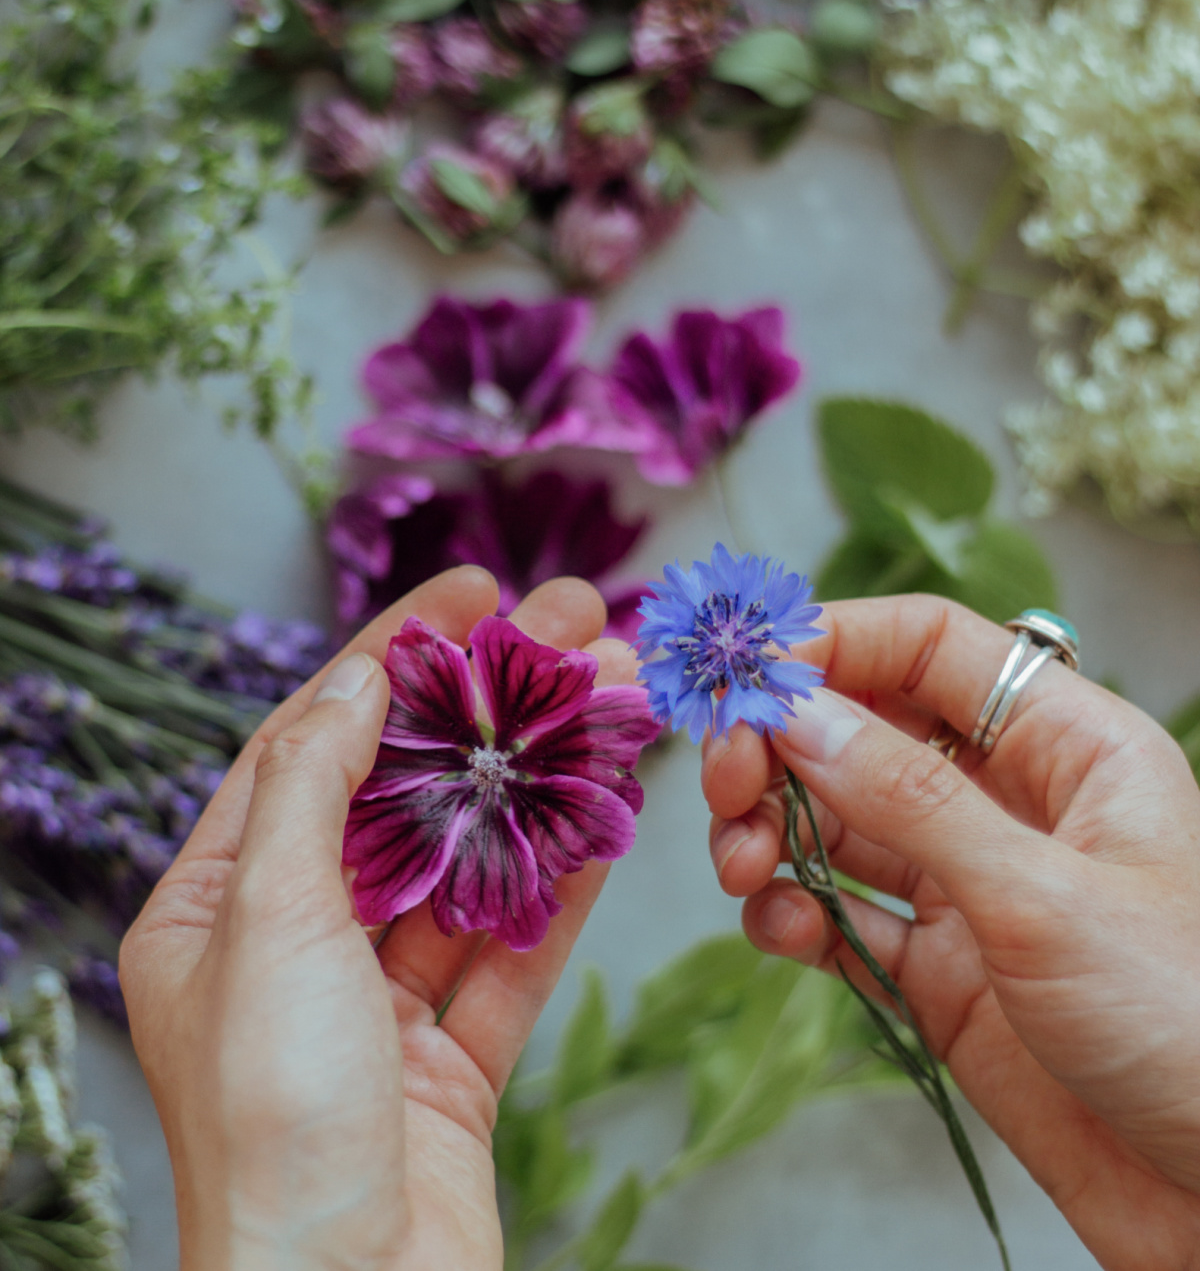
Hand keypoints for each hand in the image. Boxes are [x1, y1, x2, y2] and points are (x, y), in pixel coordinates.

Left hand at [120, 566, 639, 1270]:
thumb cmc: (275, 1128)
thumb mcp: (270, 929)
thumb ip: (314, 791)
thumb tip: (354, 680)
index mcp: (216, 909)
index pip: (310, 741)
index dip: (392, 651)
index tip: (470, 588)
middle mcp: (294, 943)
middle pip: (407, 790)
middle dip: (492, 704)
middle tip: (577, 625)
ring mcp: (379, 998)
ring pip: (475, 857)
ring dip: (545, 778)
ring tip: (618, 695)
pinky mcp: (455, 1051)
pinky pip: (515, 940)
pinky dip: (565, 875)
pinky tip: (614, 805)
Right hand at [703, 594, 1199, 1270]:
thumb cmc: (1184, 1026)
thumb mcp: (1045, 897)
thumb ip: (912, 800)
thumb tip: (796, 714)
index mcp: (1068, 748)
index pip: (930, 648)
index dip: (834, 644)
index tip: (747, 676)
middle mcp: (1012, 803)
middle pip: (866, 730)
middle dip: (784, 746)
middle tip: (727, 779)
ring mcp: (972, 890)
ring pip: (840, 823)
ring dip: (774, 829)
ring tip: (743, 867)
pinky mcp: (943, 973)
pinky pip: (844, 916)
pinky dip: (796, 912)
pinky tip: (784, 927)